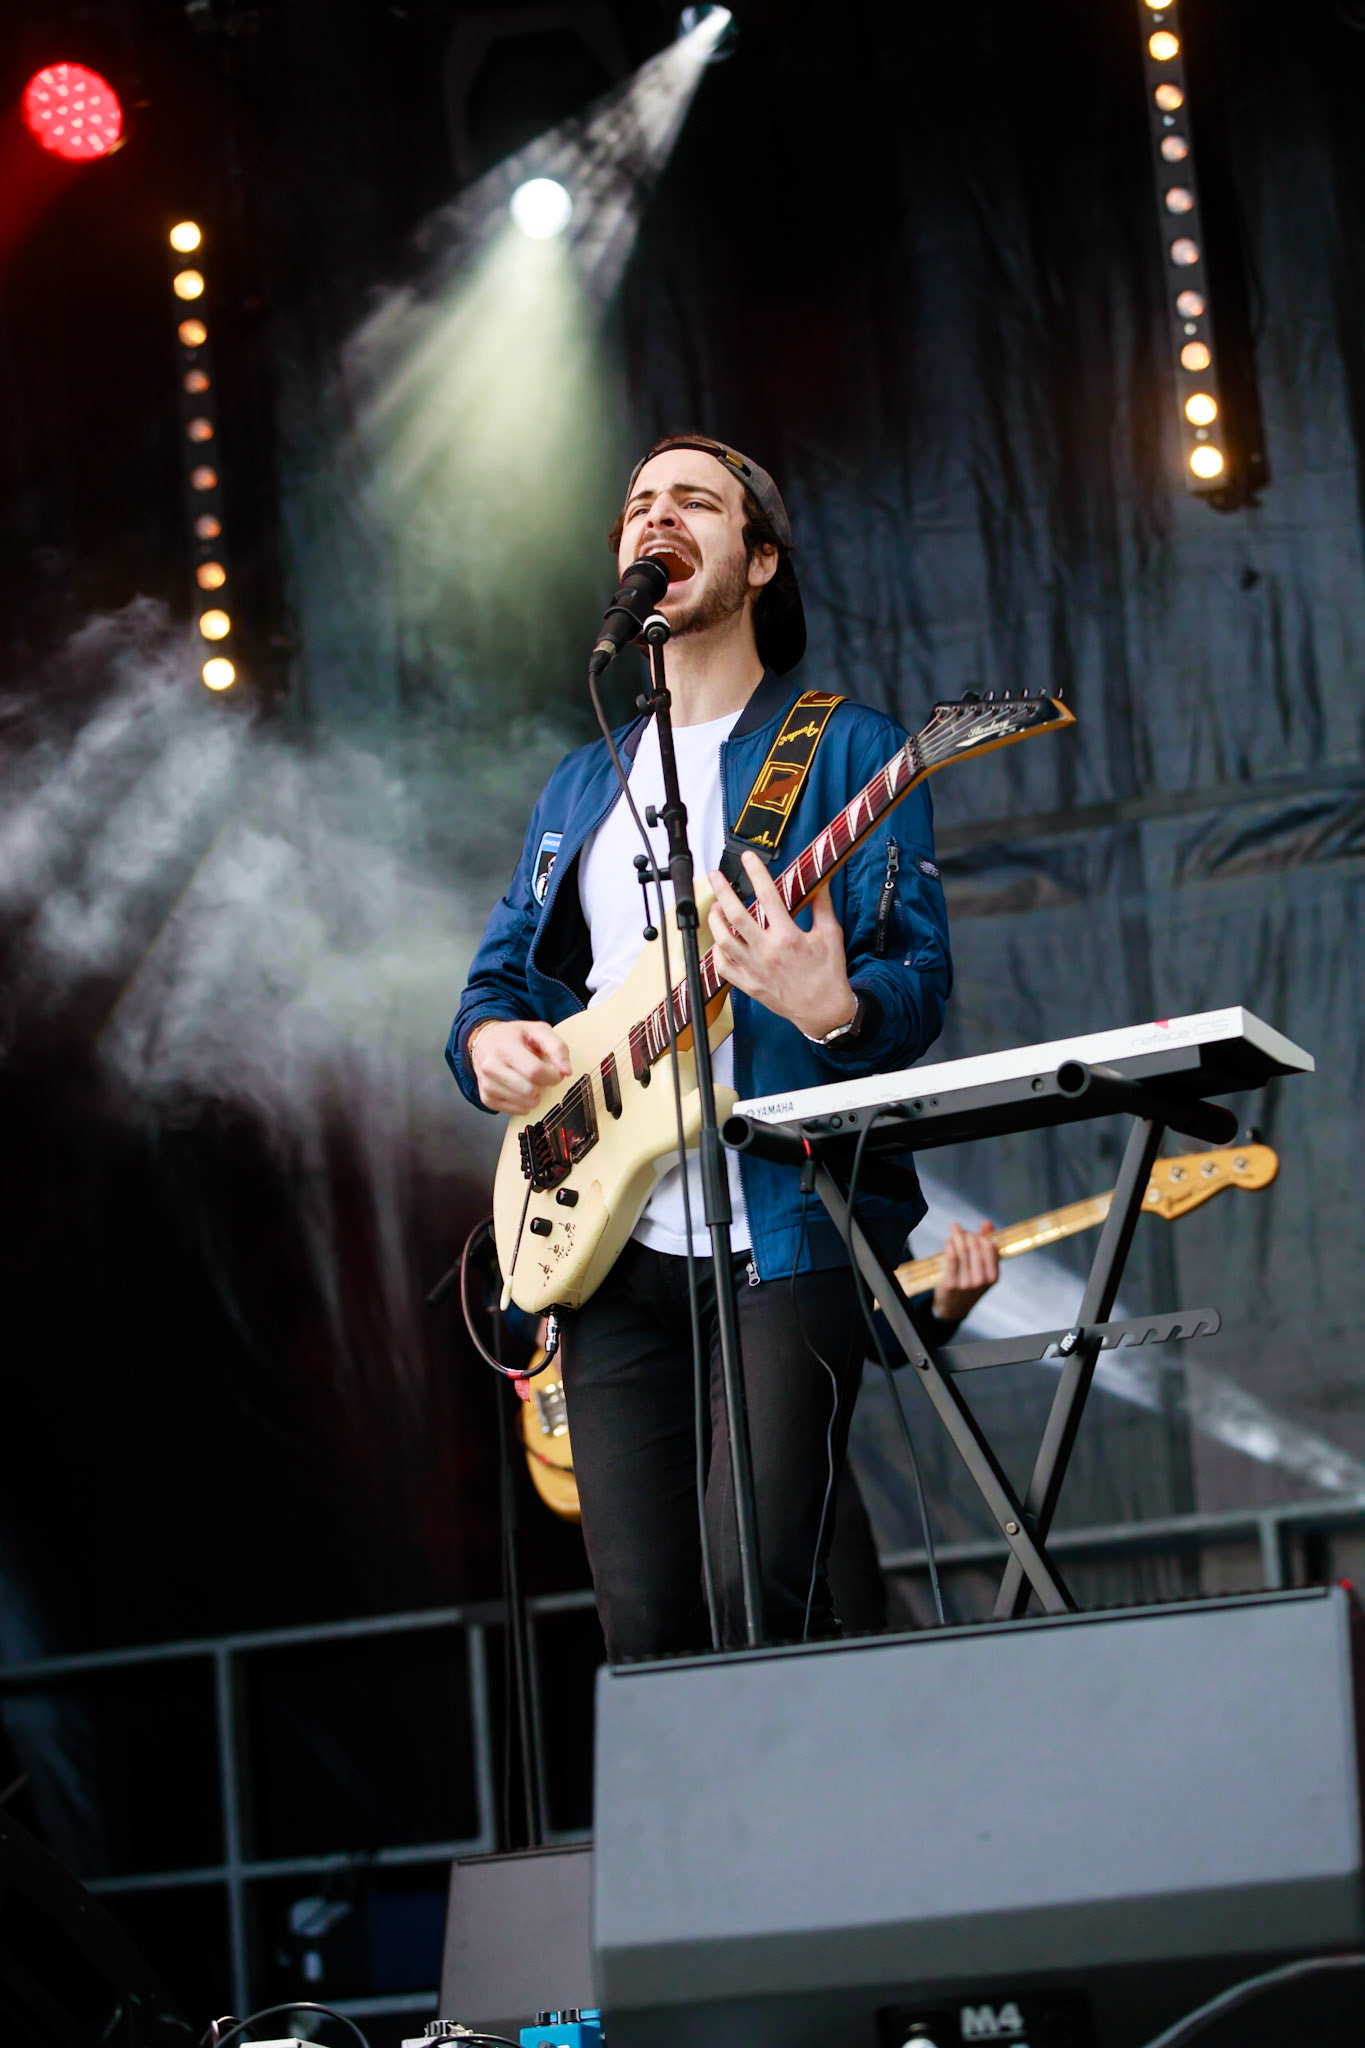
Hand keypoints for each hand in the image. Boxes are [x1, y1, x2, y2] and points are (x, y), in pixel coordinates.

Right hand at [470, 1019, 570, 1114]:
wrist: (485, 1043)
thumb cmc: (514, 1036)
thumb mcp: (538, 1031)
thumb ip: (557, 1048)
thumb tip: (566, 1071)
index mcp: (504, 1048)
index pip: (534, 1071)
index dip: (552, 1076)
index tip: (555, 1072)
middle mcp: (491, 1068)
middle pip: (530, 1090)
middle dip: (543, 1085)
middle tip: (540, 1075)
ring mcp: (487, 1085)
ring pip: (526, 1103)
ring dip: (535, 1095)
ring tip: (529, 1080)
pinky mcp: (487, 1099)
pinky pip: (518, 1111)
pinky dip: (525, 1103)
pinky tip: (521, 1088)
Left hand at [705, 852, 856, 1040]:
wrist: (824, 1011)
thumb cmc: (828, 973)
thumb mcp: (831, 935)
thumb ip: (823, 906)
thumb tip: (819, 881)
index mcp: (788, 937)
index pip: (768, 896)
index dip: (756, 872)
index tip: (747, 858)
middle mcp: (768, 952)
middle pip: (736, 915)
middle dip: (722, 891)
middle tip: (715, 876)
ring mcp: (754, 969)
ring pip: (723, 940)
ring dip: (715, 920)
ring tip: (715, 907)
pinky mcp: (748, 985)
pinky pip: (723, 967)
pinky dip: (717, 952)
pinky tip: (720, 939)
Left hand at [932, 1221, 998, 1324]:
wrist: (954, 1307)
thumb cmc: (970, 1282)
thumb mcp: (982, 1268)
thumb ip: (986, 1244)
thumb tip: (987, 1223)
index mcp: (993, 1277)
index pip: (990, 1248)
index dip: (981, 1236)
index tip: (973, 1232)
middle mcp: (981, 1281)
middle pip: (975, 1248)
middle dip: (967, 1234)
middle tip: (959, 1229)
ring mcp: (966, 1284)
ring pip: (963, 1252)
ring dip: (957, 1236)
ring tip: (954, 1229)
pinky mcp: (951, 1284)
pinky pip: (952, 1260)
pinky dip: (950, 1246)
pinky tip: (948, 1240)